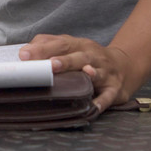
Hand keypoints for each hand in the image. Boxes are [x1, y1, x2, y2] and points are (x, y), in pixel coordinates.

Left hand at [19, 35, 137, 112]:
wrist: (125, 66)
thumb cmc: (89, 57)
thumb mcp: (72, 46)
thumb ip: (49, 45)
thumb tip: (25, 51)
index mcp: (79, 45)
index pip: (61, 43)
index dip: (43, 49)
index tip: (25, 55)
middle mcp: (93, 56)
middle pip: (78, 56)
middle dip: (65, 60)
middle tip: (50, 65)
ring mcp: (105, 72)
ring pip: (96, 73)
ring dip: (88, 75)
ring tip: (81, 75)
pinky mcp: (115, 89)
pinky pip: (108, 96)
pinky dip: (102, 101)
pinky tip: (94, 106)